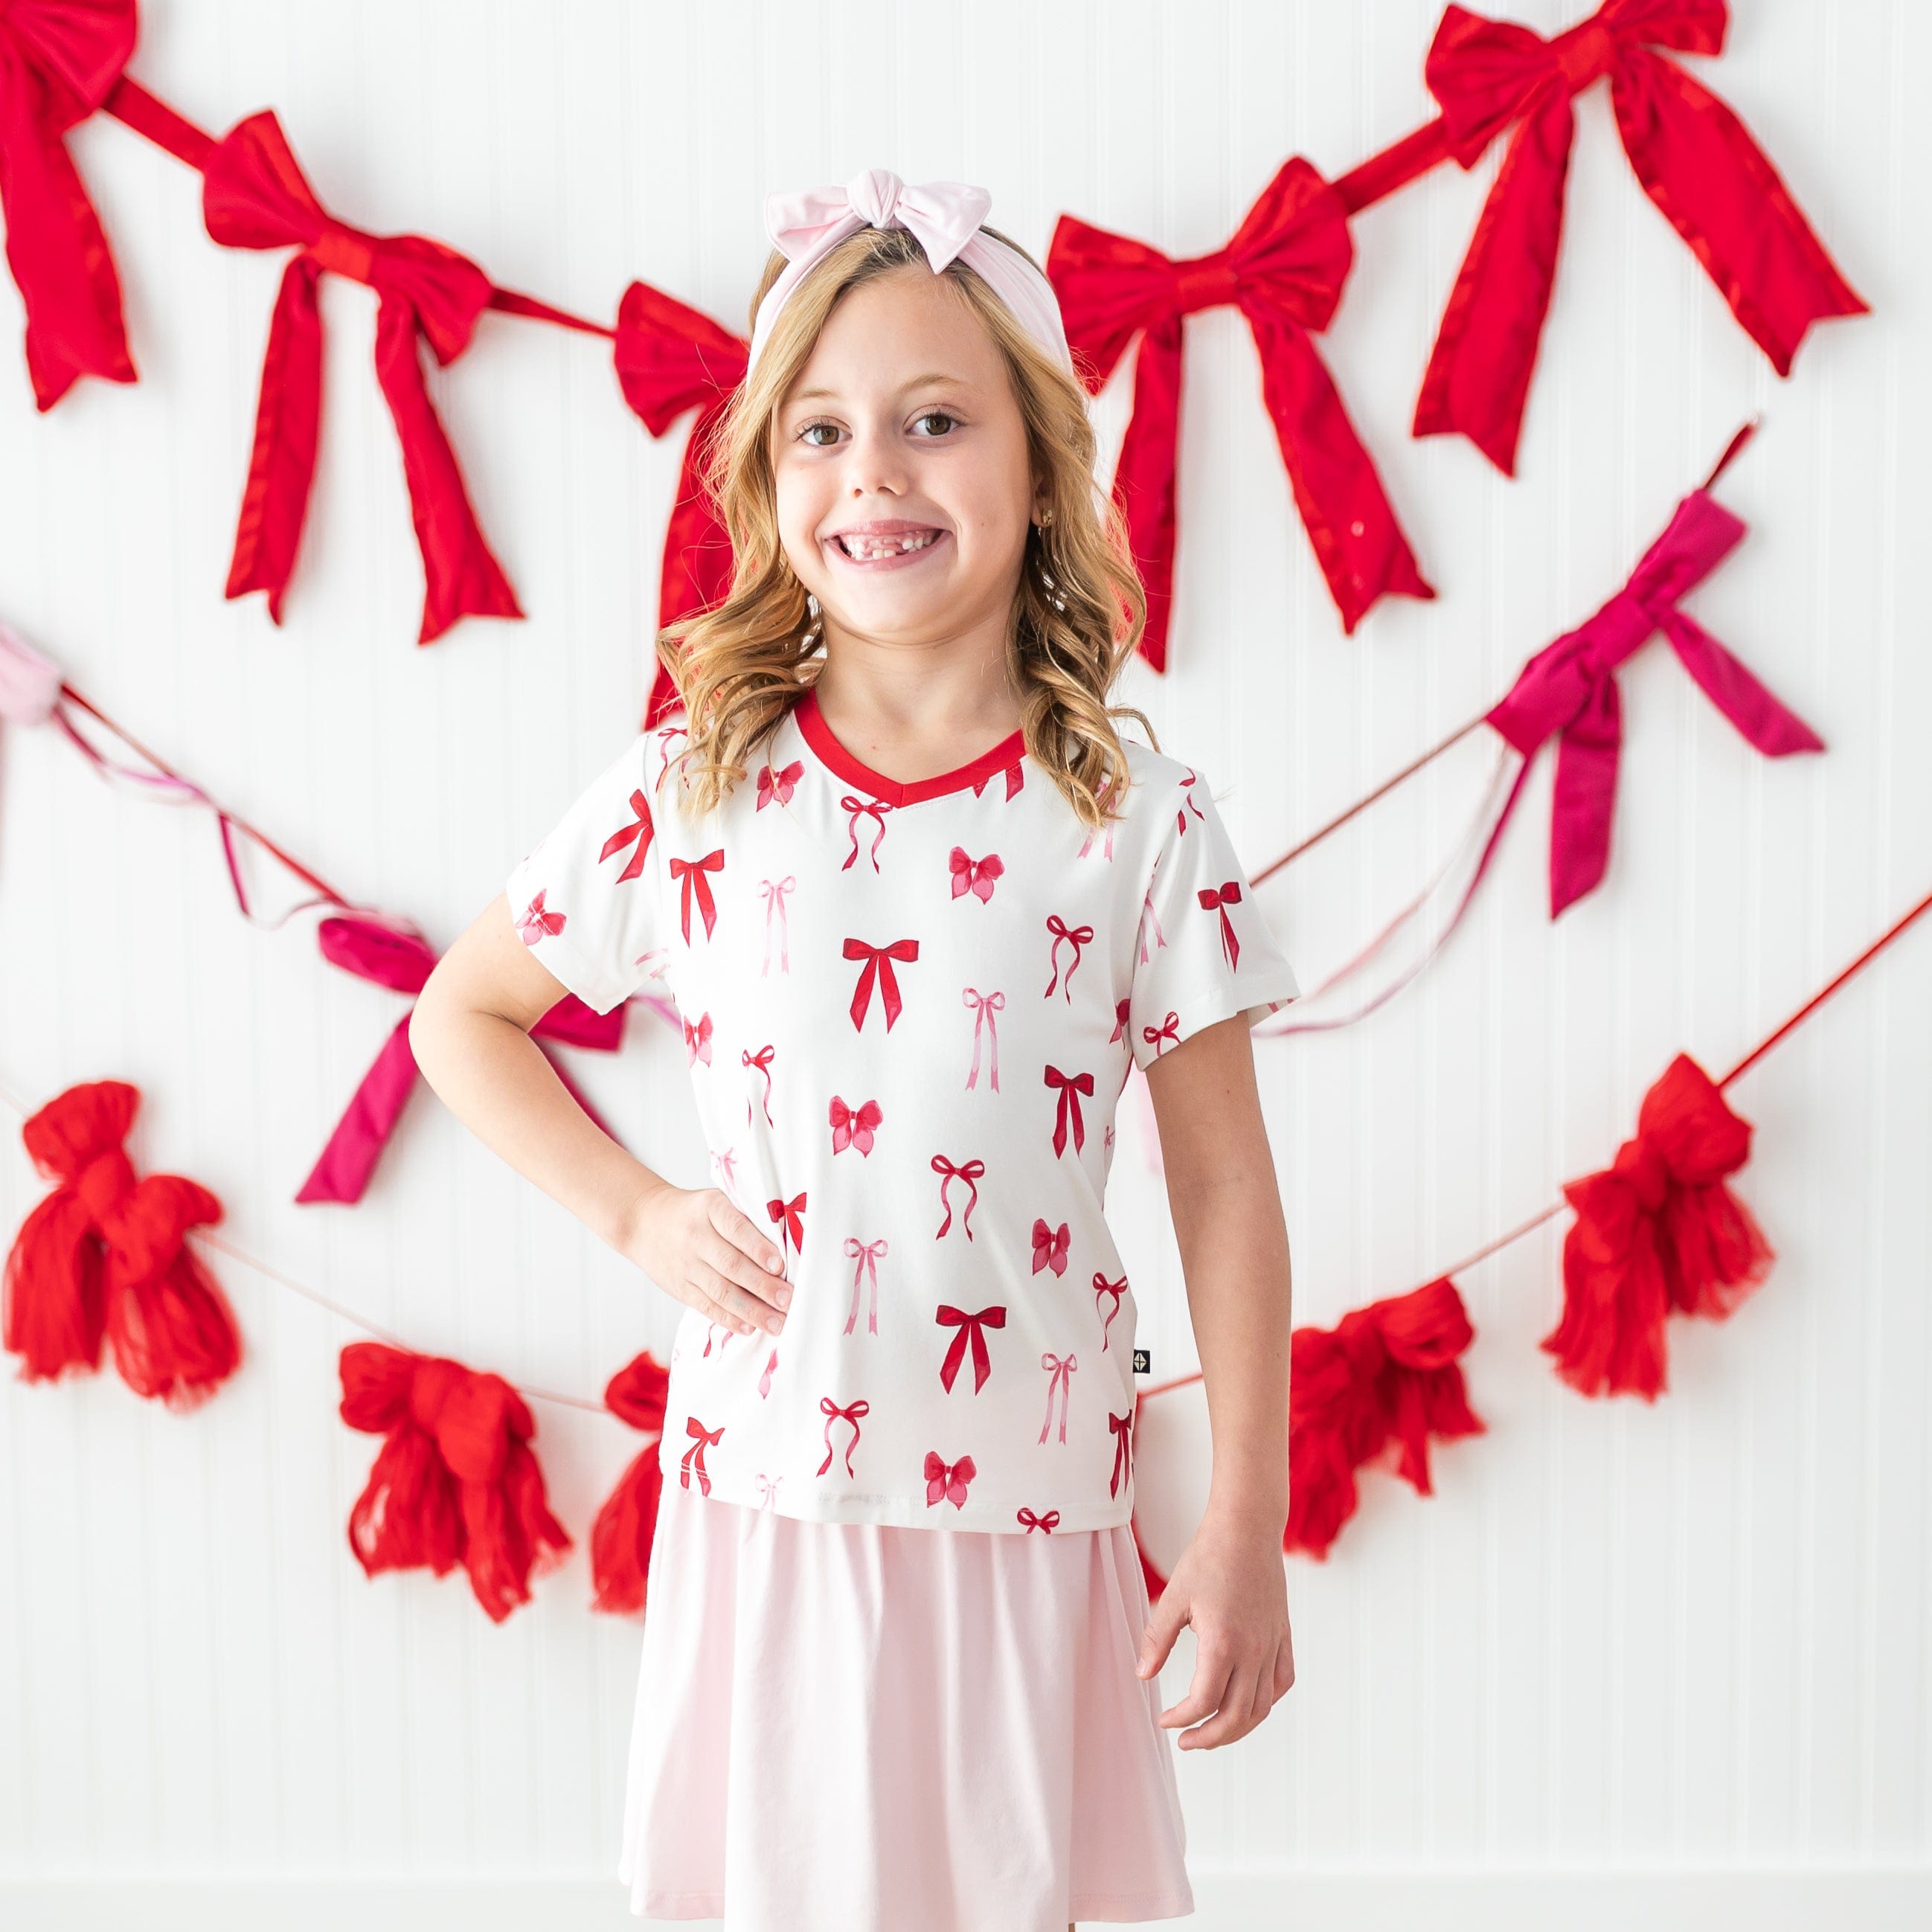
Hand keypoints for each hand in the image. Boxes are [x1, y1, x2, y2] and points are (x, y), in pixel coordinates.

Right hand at [620, 1180, 790, 1336]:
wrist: (645, 1222)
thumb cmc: (694, 1212)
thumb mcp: (716, 1201)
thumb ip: (744, 1219)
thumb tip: (786, 1247)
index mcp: (710, 1208)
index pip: (736, 1228)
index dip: (758, 1248)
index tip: (780, 1266)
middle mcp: (695, 1237)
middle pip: (731, 1265)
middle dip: (763, 1286)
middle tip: (788, 1301)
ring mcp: (686, 1265)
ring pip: (721, 1291)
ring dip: (752, 1310)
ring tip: (777, 1323)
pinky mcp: (680, 1288)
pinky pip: (706, 1306)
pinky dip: (729, 1319)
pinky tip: (750, 1328)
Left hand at [1135, 1505, 1294, 1749]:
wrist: (1247, 1530)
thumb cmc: (1207, 1558)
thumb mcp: (1174, 1598)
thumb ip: (1157, 1641)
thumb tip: (1142, 1676)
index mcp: (1222, 1643)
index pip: (1203, 1703)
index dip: (1181, 1719)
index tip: (1164, 1721)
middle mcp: (1253, 1651)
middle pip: (1236, 1717)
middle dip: (1209, 1738)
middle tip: (1186, 1741)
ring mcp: (1272, 1646)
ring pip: (1262, 1707)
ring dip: (1237, 1728)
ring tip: (1213, 1732)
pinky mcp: (1283, 1636)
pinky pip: (1282, 1682)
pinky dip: (1266, 1702)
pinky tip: (1247, 1703)